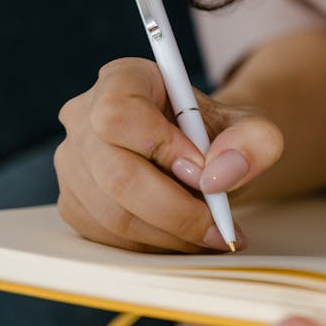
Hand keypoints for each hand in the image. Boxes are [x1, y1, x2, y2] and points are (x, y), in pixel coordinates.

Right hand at [54, 57, 282, 252]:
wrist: (206, 157)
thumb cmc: (220, 136)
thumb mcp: (252, 129)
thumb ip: (252, 142)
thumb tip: (220, 174)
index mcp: (122, 80)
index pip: (121, 114)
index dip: (163, 148)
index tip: (204, 171)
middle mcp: (85, 117)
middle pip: (116, 175)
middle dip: (176, 211)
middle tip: (218, 227)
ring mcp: (73, 162)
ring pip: (113, 215)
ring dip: (170, 235)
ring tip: (210, 234)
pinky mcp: (74, 203)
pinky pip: (108, 237)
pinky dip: (154, 245)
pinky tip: (184, 237)